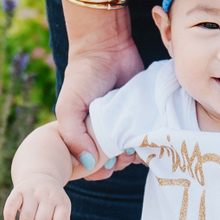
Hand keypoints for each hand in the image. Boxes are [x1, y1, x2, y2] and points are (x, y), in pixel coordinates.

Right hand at [4, 173, 72, 219]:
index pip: (61, 219)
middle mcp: (47, 195)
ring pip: (27, 216)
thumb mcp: (62, 210)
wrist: (40, 175)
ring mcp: (32, 192)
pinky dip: (9, 216)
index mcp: (61, 201)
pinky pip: (11, 204)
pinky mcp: (19, 190)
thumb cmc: (53, 200)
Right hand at [55, 5, 142, 177]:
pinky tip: (150, 140)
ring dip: (136, 156)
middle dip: (119, 164)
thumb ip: (73, 136)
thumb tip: (89, 163)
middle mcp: (105, 133)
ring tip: (136, 147)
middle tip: (123, 154)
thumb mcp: (69, 107)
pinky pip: (149, 136)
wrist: (107, 47)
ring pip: (133, 152)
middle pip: (114, 162)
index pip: (89, 165)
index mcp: (84, 135)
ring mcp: (125, 125)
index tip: (105, 167)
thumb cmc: (83, 77)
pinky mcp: (144, 115)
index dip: (97, 171)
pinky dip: (151, 142)